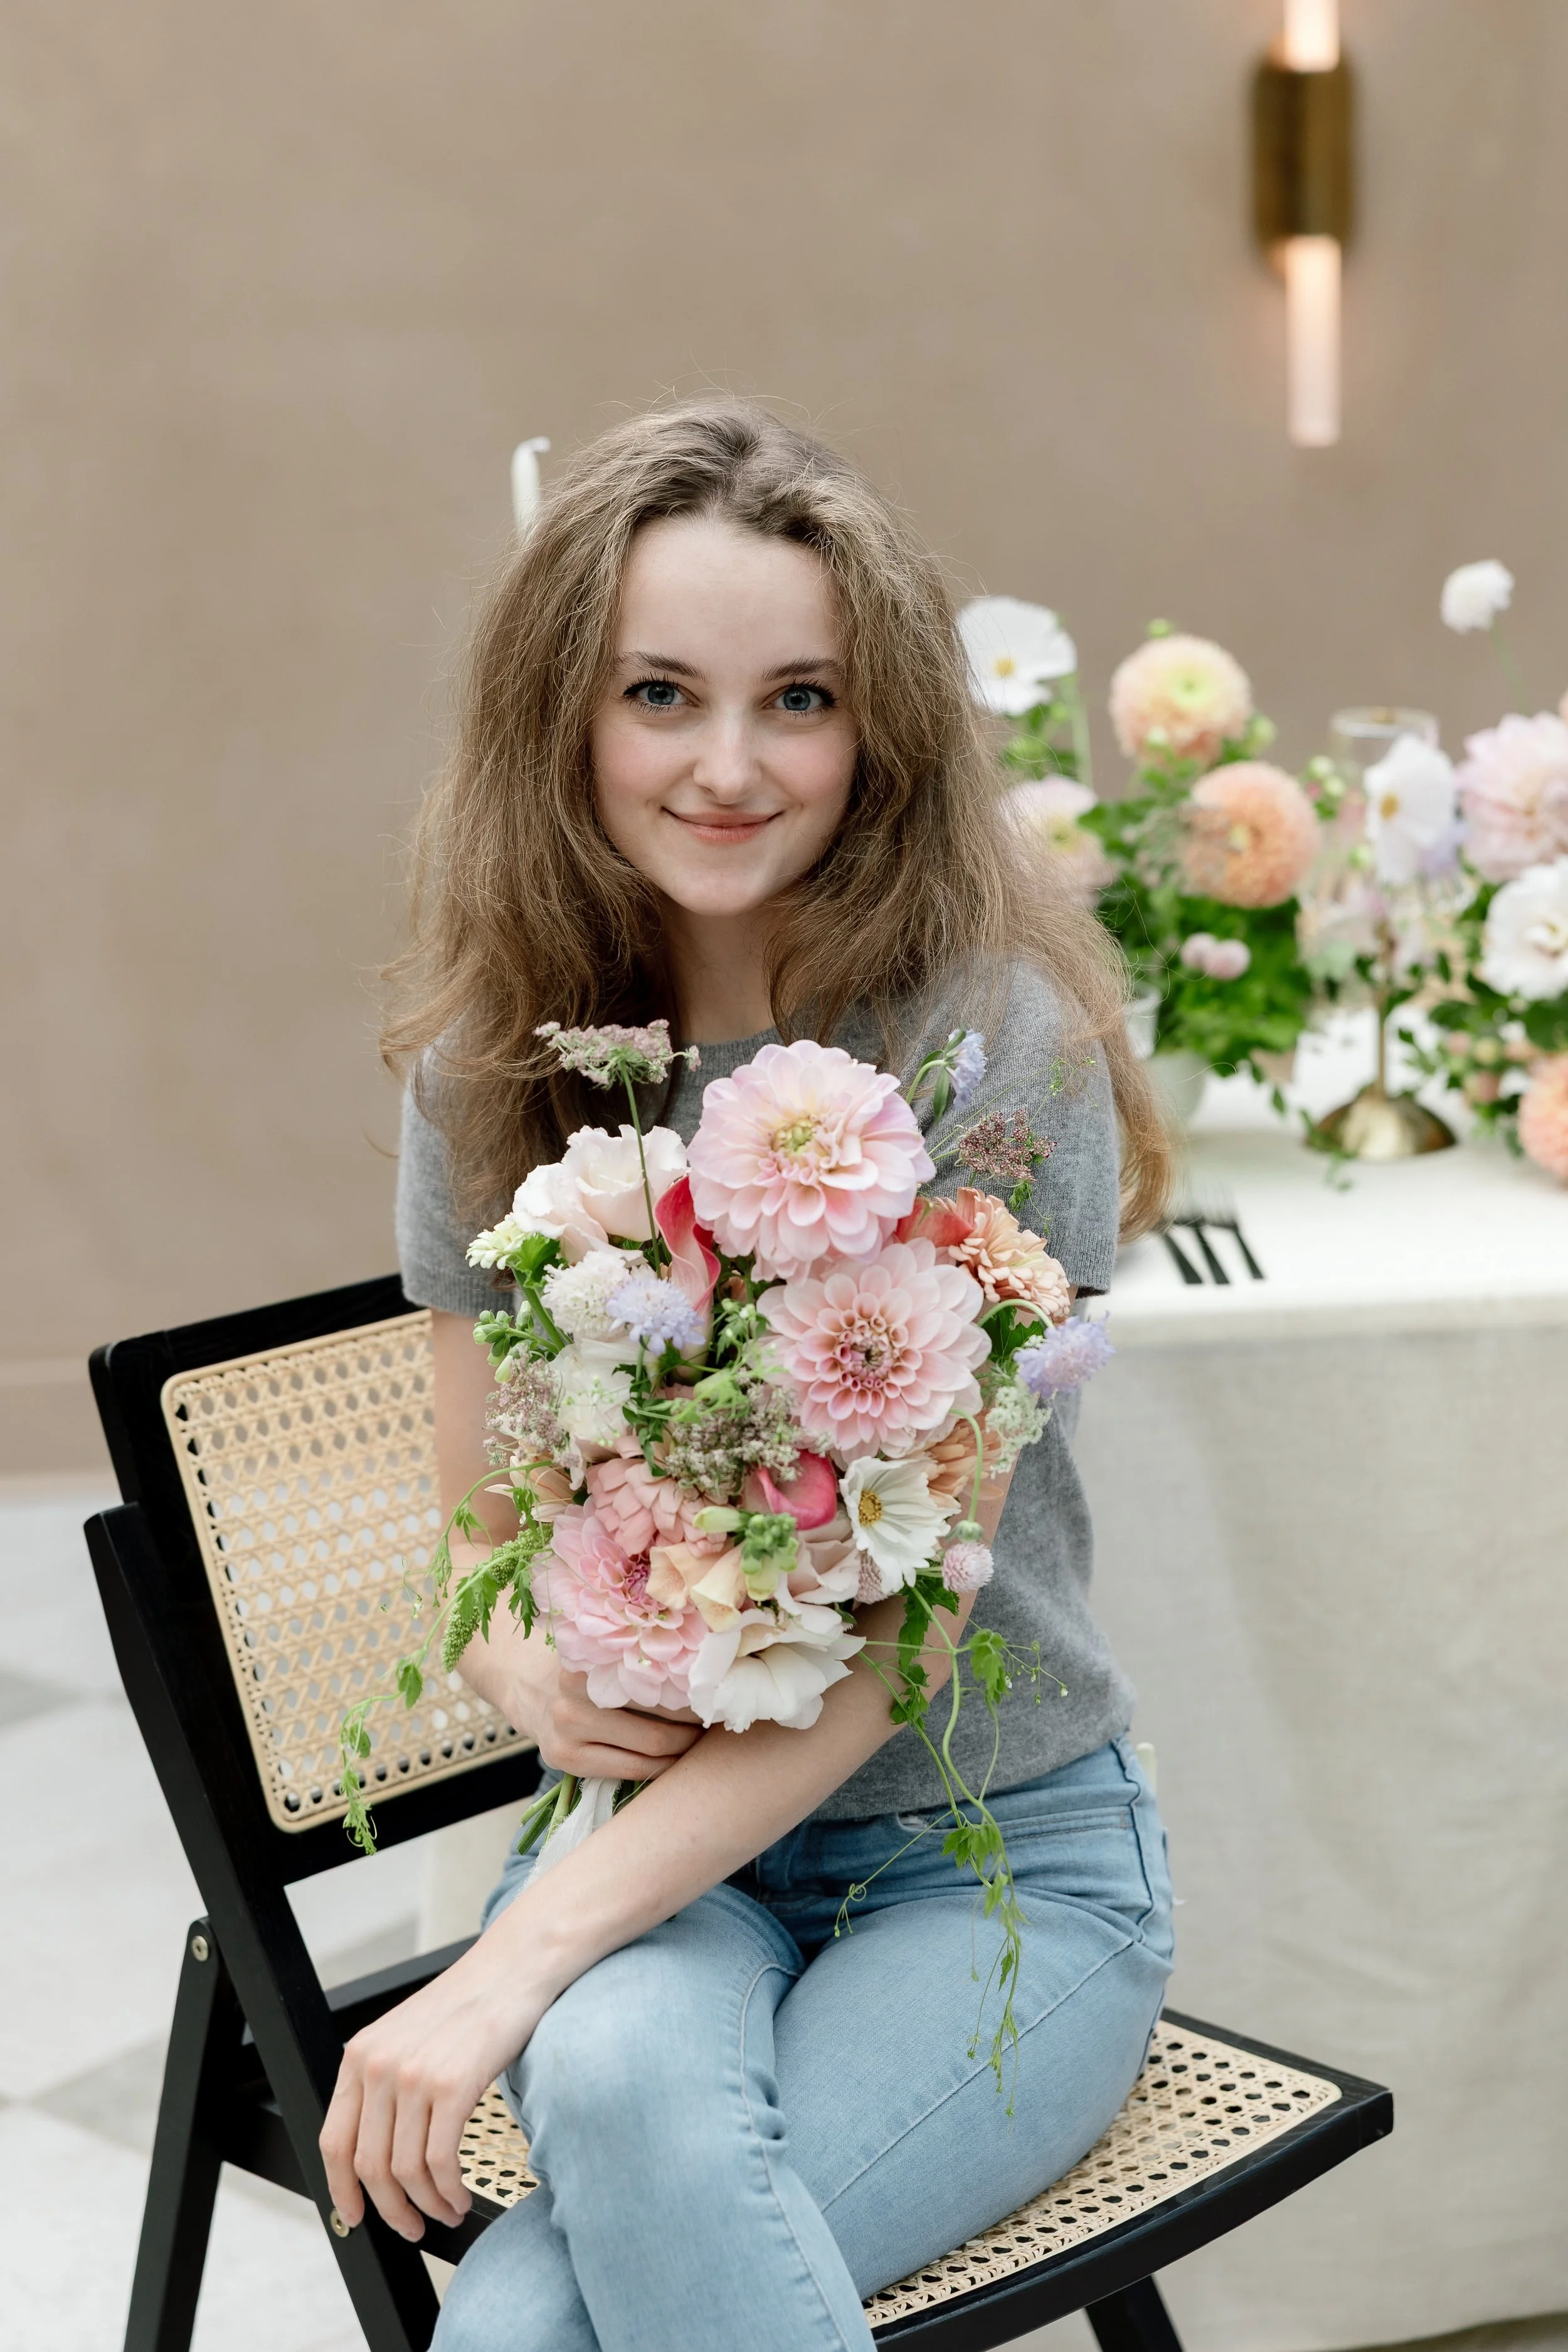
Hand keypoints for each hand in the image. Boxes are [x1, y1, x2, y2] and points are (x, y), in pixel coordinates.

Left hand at [319, 1911, 556, 2241]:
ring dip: (426, 2206)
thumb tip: (378, 2155)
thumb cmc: (468, 2005)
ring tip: (446, 2211)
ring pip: (405, 2171)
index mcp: (360, 2054)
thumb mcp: (407, 2038)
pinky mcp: (453, 2085)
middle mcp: (379, 2065)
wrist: (514, 1967)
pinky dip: (449, 2192)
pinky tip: (460, 2196)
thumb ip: (385, 2085)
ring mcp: (414, 2075)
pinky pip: (441, 2162)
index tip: (355, 2215)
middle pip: (369, 2166)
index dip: (341, 2190)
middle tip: (412, 2227)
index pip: (332, 2142)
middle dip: (390, 2210)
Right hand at [530, 1664, 703, 1780]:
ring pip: (649, 1750)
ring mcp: (568, 1731)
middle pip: (659, 1719)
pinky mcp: (565, 1760)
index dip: (696, 1690)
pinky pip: (628, 1770)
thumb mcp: (605, 1645)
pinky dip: (659, 1766)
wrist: (525, 1682)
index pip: (660, 1679)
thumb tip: (708, 1664)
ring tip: (703, 1738)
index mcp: (592, 1657)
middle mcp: (576, 1694)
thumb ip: (640, 1653)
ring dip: (683, 1748)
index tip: (720, 1693)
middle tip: (718, 1719)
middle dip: (696, 1723)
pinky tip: (675, 1757)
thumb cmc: (582, 1661)